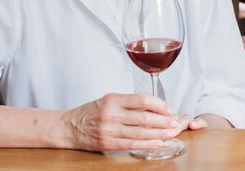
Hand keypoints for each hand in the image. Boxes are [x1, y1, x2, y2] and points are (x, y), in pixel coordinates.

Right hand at [62, 93, 183, 151]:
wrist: (69, 127)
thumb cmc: (91, 112)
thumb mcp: (109, 100)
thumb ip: (129, 103)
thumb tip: (155, 106)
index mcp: (113, 100)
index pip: (141, 99)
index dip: (158, 104)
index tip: (168, 108)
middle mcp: (111, 114)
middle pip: (143, 117)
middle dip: (163, 121)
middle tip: (175, 122)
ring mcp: (109, 130)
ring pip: (140, 132)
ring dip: (159, 133)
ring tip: (171, 133)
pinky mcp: (108, 143)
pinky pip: (131, 144)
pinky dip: (147, 144)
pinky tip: (158, 142)